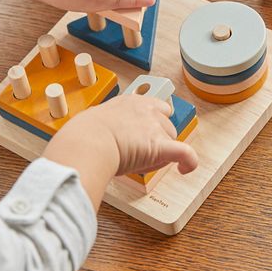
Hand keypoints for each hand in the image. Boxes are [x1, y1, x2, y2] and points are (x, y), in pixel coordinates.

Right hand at [43, 94, 198, 204]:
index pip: (155, 107)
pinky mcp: (160, 146)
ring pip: (171, 140)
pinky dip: (189, 162)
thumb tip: (94, 138)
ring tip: (141, 163)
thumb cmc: (82, 135)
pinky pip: (185, 153)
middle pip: (166, 125)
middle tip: (139, 154)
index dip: (153, 123)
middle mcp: (147, 110)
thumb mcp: (93, 121)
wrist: (86, 142)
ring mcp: (155, 127)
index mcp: (131, 101)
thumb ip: (102, 127)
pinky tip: (185, 169)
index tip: (145, 134)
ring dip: (162, 153)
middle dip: (157, 140)